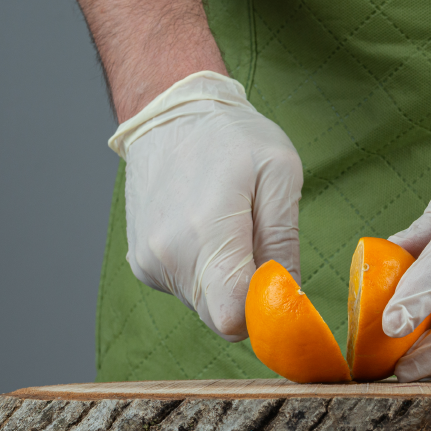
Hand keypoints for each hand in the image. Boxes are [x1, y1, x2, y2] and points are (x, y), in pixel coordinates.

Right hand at [110, 71, 302, 339]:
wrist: (171, 113)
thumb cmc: (232, 138)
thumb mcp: (279, 173)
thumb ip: (284, 240)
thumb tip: (289, 294)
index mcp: (206, 232)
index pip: (233, 316)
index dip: (264, 312)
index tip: (280, 286)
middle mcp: (167, 254)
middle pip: (222, 316)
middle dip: (249, 296)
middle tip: (259, 245)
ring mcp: (148, 261)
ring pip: (205, 304)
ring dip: (227, 281)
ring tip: (231, 227)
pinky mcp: (141, 263)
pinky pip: (187, 289)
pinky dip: (205, 272)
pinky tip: (207, 231)